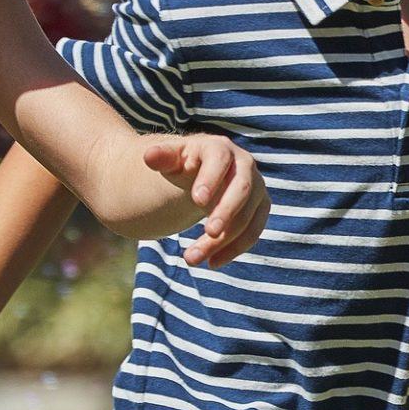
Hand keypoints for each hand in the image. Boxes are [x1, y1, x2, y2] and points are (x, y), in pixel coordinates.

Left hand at [143, 135, 269, 267]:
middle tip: (208, 232)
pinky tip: (212, 262)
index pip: (219, 160)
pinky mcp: (260, 207)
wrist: (203, 173)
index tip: (197, 201)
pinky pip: (253, 231)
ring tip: (192, 258)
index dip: (211, 179)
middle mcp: (244, 164)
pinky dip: (235, 249)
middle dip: (226, 211)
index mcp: (220, 148)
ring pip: (247, 216)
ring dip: (224, 240)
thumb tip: (148, 156)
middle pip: (242, 189)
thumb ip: (161, 158)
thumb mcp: (170, 160)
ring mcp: (256, 187)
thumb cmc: (184, 165)